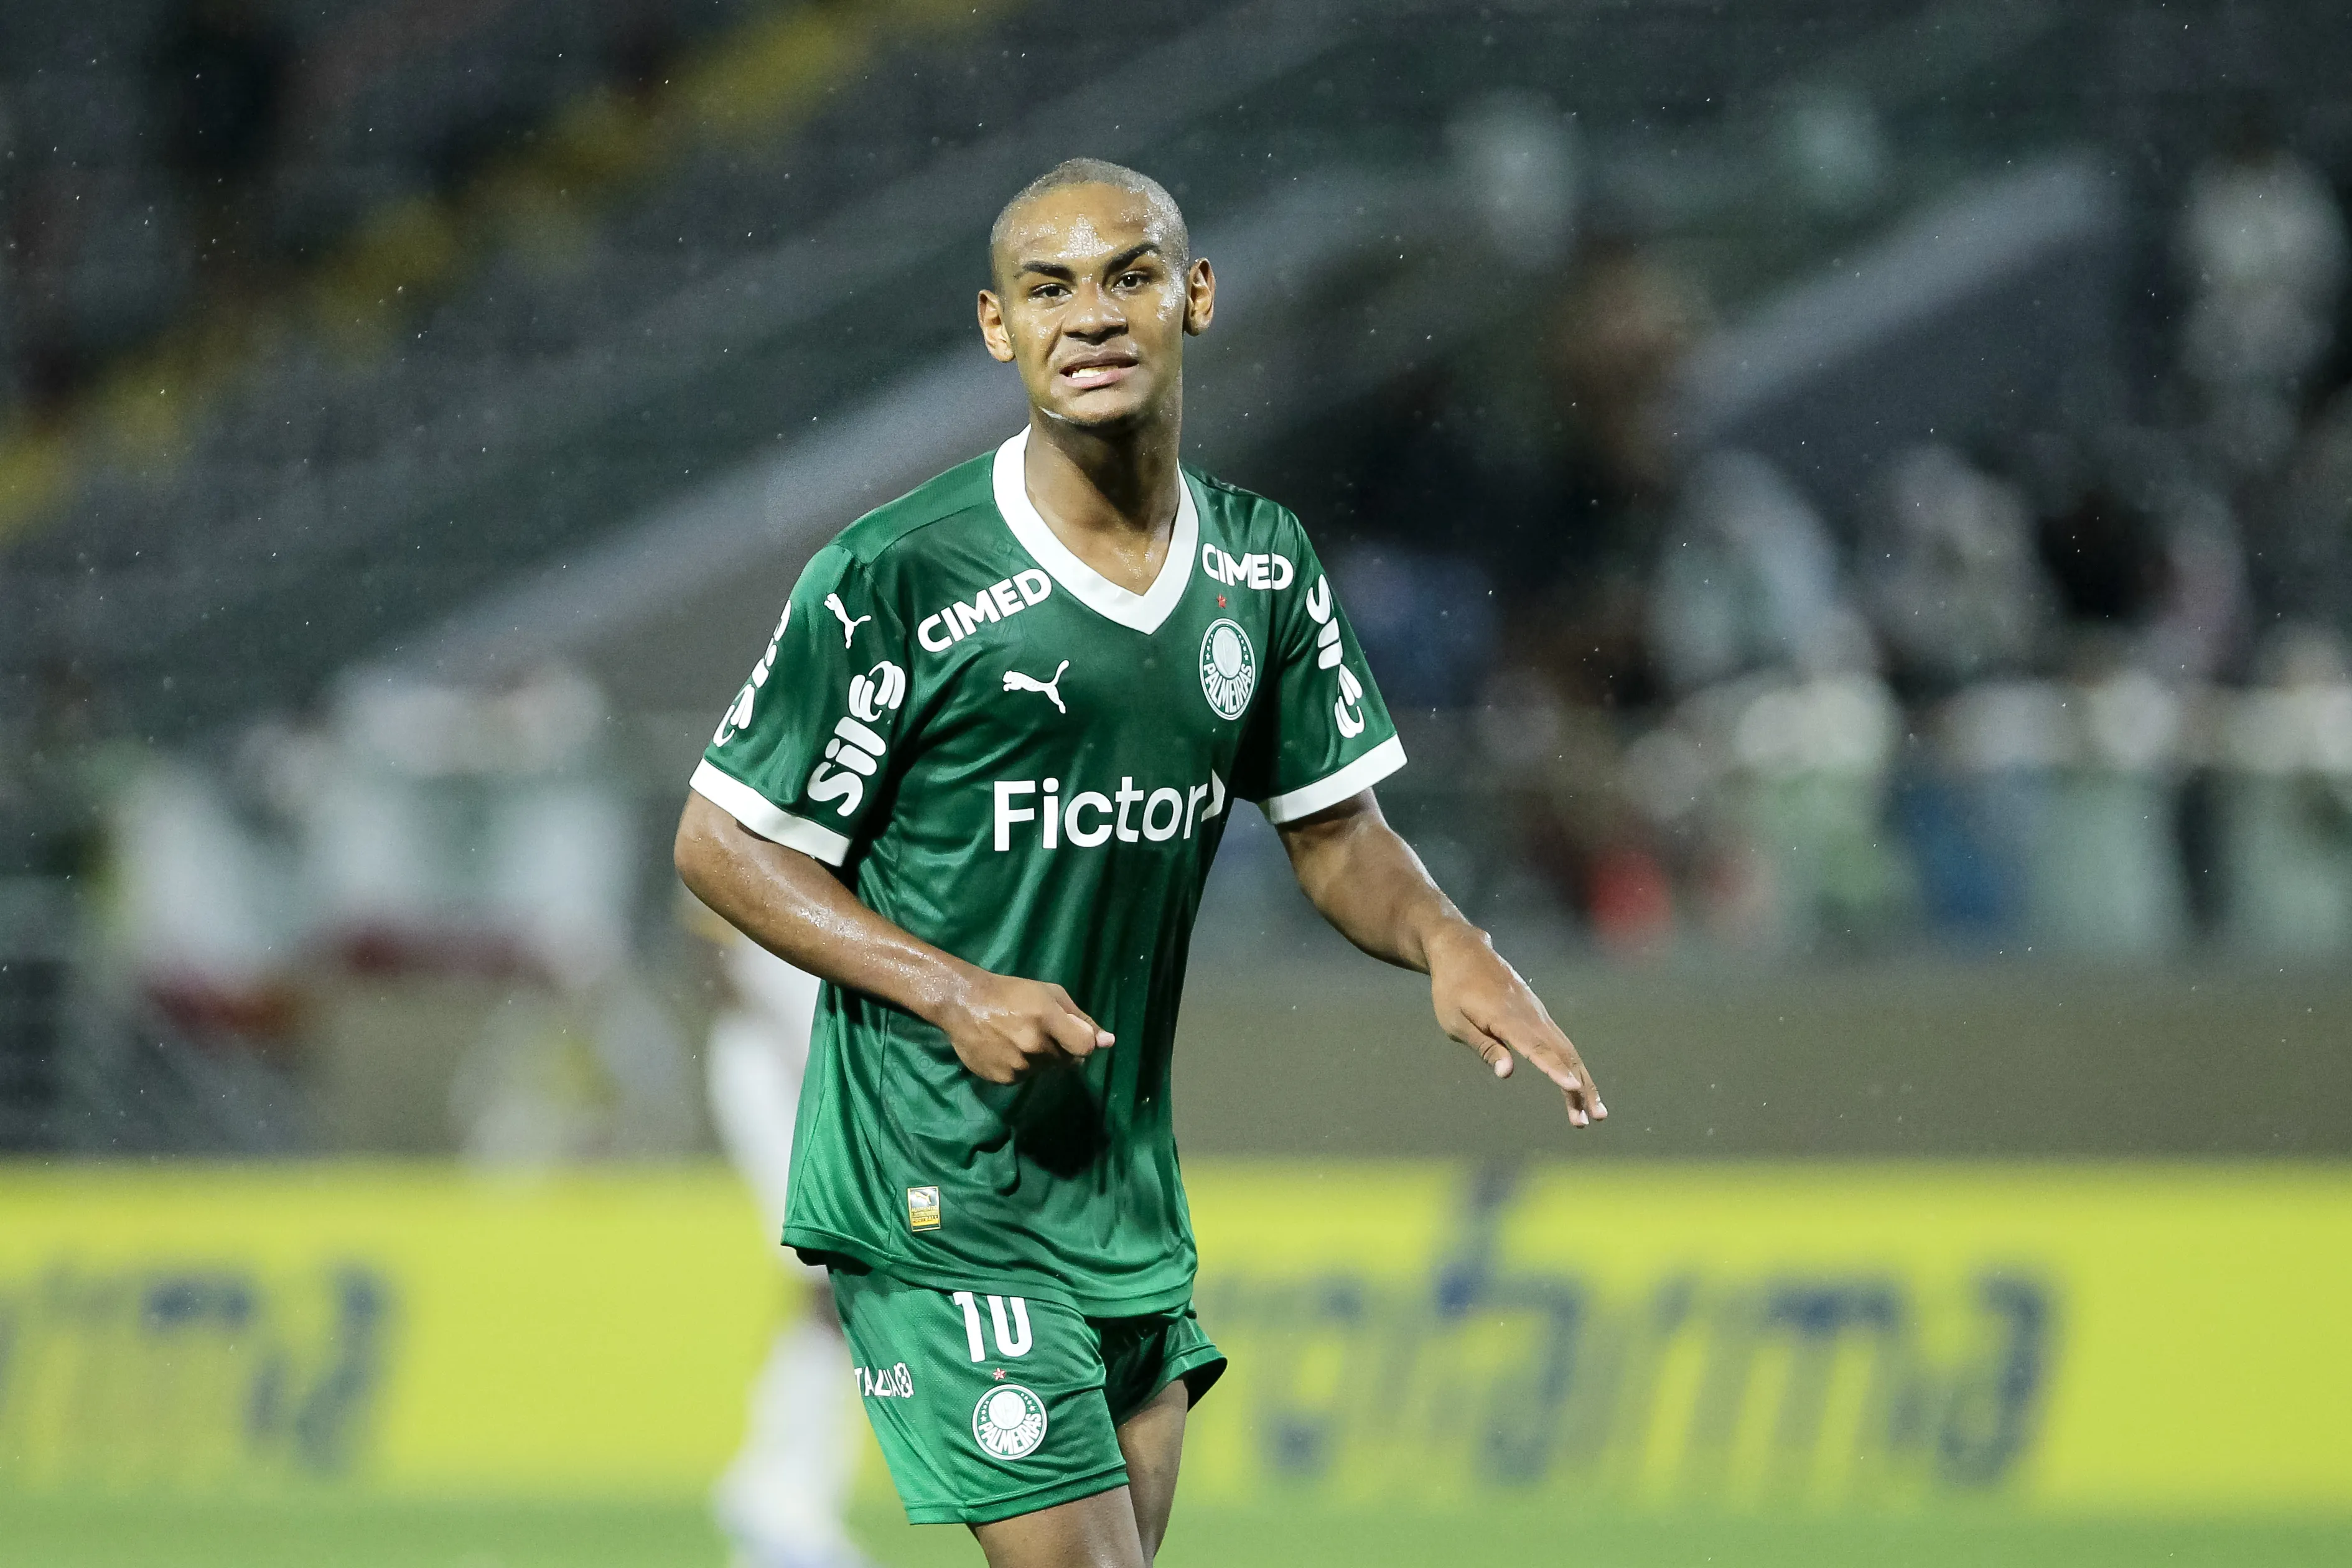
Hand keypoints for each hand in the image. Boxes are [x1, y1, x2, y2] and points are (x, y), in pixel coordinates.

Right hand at [936, 969, 1113, 1084]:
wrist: (964, 1003)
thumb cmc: (1012, 993)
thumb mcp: (1050, 994)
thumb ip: (1081, 1019)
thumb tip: (1109, 1042)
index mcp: (1047, 1018)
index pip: (1084, 1047)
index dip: (1083, 1043)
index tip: (1073, 1036)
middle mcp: (1033, 1045)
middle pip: (1067, 1061)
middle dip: (1061, 1049)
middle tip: (1041, 1032)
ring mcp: (1017, 1065)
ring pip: (1046, 1070)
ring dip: (1041, 1059)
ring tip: (1020, 1039)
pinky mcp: (1003, 1079)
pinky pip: (1025, 1078)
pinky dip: (1022, 1067)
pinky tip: (1007, 1049)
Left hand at [1426, 925, 1605, 1127]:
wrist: (1463, 951)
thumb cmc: (1452, 989)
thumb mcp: (1455, 1021)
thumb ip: (1484, 1047)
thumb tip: (1507, 1074)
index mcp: (1506, 1018)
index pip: (1536, 1049)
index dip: (1555, 1070)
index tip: (1573, 1089)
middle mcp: (1530, 1016)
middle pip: (1563, 1054)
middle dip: (1581, 1088)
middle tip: (1593, 1119)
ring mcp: (1538, 1014)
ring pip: (1567, 1051)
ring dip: (1582, 1082)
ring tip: (1593, 1114)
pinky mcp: (1538, 1015)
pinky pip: (1561, 1043)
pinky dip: (1573, 1066)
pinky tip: (1578, 1086)